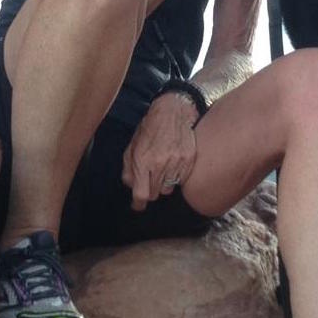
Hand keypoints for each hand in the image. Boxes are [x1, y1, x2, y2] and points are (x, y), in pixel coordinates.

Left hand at [121, 91, 200, 209]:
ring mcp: (177, 162)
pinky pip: (181, 180)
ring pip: (168, 189)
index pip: (141, 194)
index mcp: (143, 160)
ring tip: (161, 169)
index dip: (138, 204)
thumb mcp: (132, 145)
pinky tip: (172, 164)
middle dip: (149, 190)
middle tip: (149, 179)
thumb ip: (128, 168)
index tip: (137, 205)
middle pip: (154, 194)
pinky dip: (176, 177)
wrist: (173, 111)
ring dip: (163, 184)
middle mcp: (160, 164)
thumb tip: (130, 185)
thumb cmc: (150, 127)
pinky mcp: (189, 160)